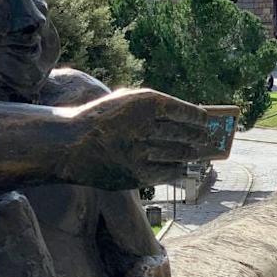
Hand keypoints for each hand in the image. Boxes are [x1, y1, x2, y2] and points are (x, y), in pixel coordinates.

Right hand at [60, 89, 211, 189]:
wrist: (70, 145)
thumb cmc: (100, 120)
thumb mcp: (125, 102)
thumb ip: (153, 107)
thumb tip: (187, 118)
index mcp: (145, 103)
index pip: (184, 111)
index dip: (198, 118)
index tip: (205, 121)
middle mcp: (146, 126)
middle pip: (184, 134)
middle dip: (198, 137)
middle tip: (206, 138)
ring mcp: (142, 152)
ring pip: (178, 153)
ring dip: (191, 153)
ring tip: (197, 152)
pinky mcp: (137, 174)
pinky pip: (168, 172)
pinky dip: (178, 169)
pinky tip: (181, 167)